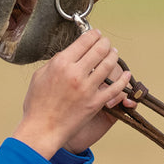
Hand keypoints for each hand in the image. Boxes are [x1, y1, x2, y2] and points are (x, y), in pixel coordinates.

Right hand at [12, 28, 132, 157]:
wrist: (42, 129)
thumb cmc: (37, 104)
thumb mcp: (40, 75)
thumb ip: (55, 62)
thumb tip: (68, 53)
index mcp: (61, 63)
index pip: (84, 41)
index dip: (93, 34)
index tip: (96, 34)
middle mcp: (76, 73)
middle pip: (99, 49)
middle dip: (105, 43)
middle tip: (106, 42)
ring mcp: (87, 88)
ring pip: (109, 65)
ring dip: (113, 56)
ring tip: (114, 54)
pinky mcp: (96, 103)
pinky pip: (115, 88)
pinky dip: (123, 79)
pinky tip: (126, 74)